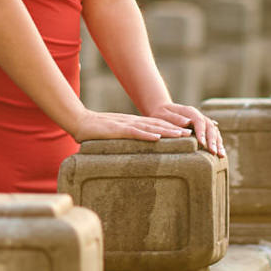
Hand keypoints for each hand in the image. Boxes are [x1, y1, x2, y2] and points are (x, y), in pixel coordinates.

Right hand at [68, 108, 188, 142]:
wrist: (79, 122)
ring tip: (181, 134)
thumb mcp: (115, 135)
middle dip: (175, 129)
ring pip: (150, 128)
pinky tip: (157, 138)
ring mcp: (125, 125)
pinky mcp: (117, 130)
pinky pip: (134, 133)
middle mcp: (132, 122)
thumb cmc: (95, 131)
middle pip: (158, 125)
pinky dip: (146, 135)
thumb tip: (135, 149)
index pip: (156, 125)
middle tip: (192, 133)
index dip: (171, 127)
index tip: (185, 132)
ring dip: (167, 131)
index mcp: (133, 124)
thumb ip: (126, 139)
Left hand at [145, 103, 225, 156]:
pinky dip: (218, 144)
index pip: (199, 121)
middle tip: (214, 152)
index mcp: (189, 111)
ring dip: (218, 143)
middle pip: (210, 127)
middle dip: (213, 140)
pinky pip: (213, 135)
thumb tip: (188, 122)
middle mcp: (198, 115)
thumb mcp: (163, 114)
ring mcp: (202, 122)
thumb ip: (174, 118)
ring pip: (214, 131)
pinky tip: (220, 153)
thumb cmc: (161, 114)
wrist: (163, 110)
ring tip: (221, 155)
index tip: (203, 143)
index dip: (202, 132)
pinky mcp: (203, 128)